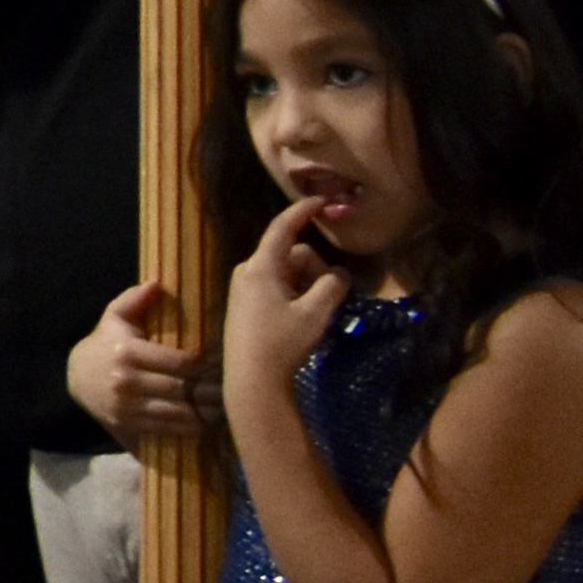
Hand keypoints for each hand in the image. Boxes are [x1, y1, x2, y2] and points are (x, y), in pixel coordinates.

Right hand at [69, 279, 208, 442]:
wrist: (76, 377)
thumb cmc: (106, 344)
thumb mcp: (114, 318)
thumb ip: (134, 299)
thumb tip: (157, 283)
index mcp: (128, 352)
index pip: (181, 362)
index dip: (207, 365)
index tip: (224, 363)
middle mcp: (127, 381)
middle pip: (183, 389)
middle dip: (211, 391)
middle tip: (232, 387)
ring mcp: (126, 406)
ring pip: (179, 413)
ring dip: (205, 412)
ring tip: (224, 407)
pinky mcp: (127, 423)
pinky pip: (168, 429)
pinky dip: (191, 427)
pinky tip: (206, 422)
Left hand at [218, 201, 348, 417]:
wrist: (252, 380)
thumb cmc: (282, 343)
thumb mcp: (316, 312)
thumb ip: (332, 285)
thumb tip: (338, 274)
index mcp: (260, 267)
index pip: (282, 228)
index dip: (302, 212)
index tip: (321, 201)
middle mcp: (247, 273)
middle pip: (292, 255)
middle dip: (315, 268)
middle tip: (329, 297)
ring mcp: (244, 290)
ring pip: (287, 273)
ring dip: (308, 284)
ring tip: (315, 314)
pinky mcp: (246, 306)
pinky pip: (278, 288)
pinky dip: (296, 294)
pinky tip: (302, 319)